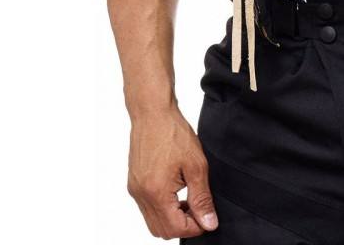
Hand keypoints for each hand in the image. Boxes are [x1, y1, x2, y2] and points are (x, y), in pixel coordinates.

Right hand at [127, 106, 218, 238]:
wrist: (153, 113)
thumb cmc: (173, 133)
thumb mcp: (196, 165)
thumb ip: (201, 197)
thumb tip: (209, 222)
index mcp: (156, 193)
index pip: (175, 228)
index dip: (195, 227)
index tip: (208, 217)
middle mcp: (141, 196)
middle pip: (161, 230)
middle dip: (183, 226)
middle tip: (200, 210)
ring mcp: (134, 190)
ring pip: (153, 222)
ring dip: (172, 218)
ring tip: (189, 199)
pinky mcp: (134, 184)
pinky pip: (147, 208)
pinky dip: (163, 208)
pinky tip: (177, 192)